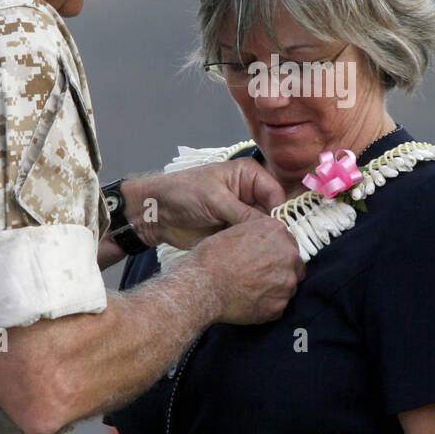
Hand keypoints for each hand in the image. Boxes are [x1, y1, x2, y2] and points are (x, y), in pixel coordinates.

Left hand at [126, 160, 286, 249]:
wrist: (155, 213)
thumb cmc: (182, 193)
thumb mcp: (215, 199)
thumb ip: (244, 214)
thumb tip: (272, 229)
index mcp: (249, 175)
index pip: (276, 194)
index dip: (279, 214)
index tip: (278, 234)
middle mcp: (249, 193)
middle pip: (272, 214)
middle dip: (271, 230)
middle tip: (273, 249)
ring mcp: (241, 214)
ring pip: (261, 230)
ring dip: (260, 241)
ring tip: (261, 256)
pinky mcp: (233, 231)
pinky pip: (248, 241)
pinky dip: (248, 249)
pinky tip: (249, 258)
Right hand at [189, 215, 303, 324]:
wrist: (203, 286)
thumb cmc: (212, 258)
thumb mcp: (234, 231)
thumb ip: (257, 233)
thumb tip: (263, 239)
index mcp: (277, 232)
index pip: (289, 242)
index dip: (277, 252)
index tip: (266, 259)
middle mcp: (288, 255)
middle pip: (295, 265)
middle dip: (282, 271)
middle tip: (260, 277)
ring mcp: (287, 282)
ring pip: (288, 287)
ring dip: (275, 290)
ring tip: (251, 291)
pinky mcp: (280, 306)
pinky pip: (278, 307)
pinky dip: (268, 306)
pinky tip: (250, 303)